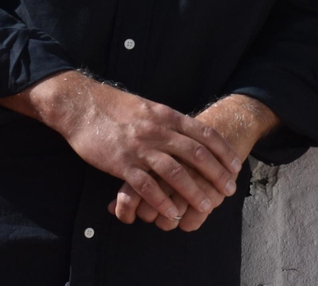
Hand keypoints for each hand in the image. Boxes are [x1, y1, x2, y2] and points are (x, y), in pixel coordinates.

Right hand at [0, 71, 240, 224]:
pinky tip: (172, 212)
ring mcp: (140, 147)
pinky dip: (162, 201)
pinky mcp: (122, 163)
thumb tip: (188, 133)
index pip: (204, 133)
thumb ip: (167, 121)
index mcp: (166, 115)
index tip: (235, 166)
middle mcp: (158, 130)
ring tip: (207, 206)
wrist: (81, 105)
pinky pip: (147, 185)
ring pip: (175, 172)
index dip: (222, 151)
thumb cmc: (114, 108)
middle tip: (230, 189)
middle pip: (196, 153)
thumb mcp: (147, 107)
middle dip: (216, 173)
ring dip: (194, 191)